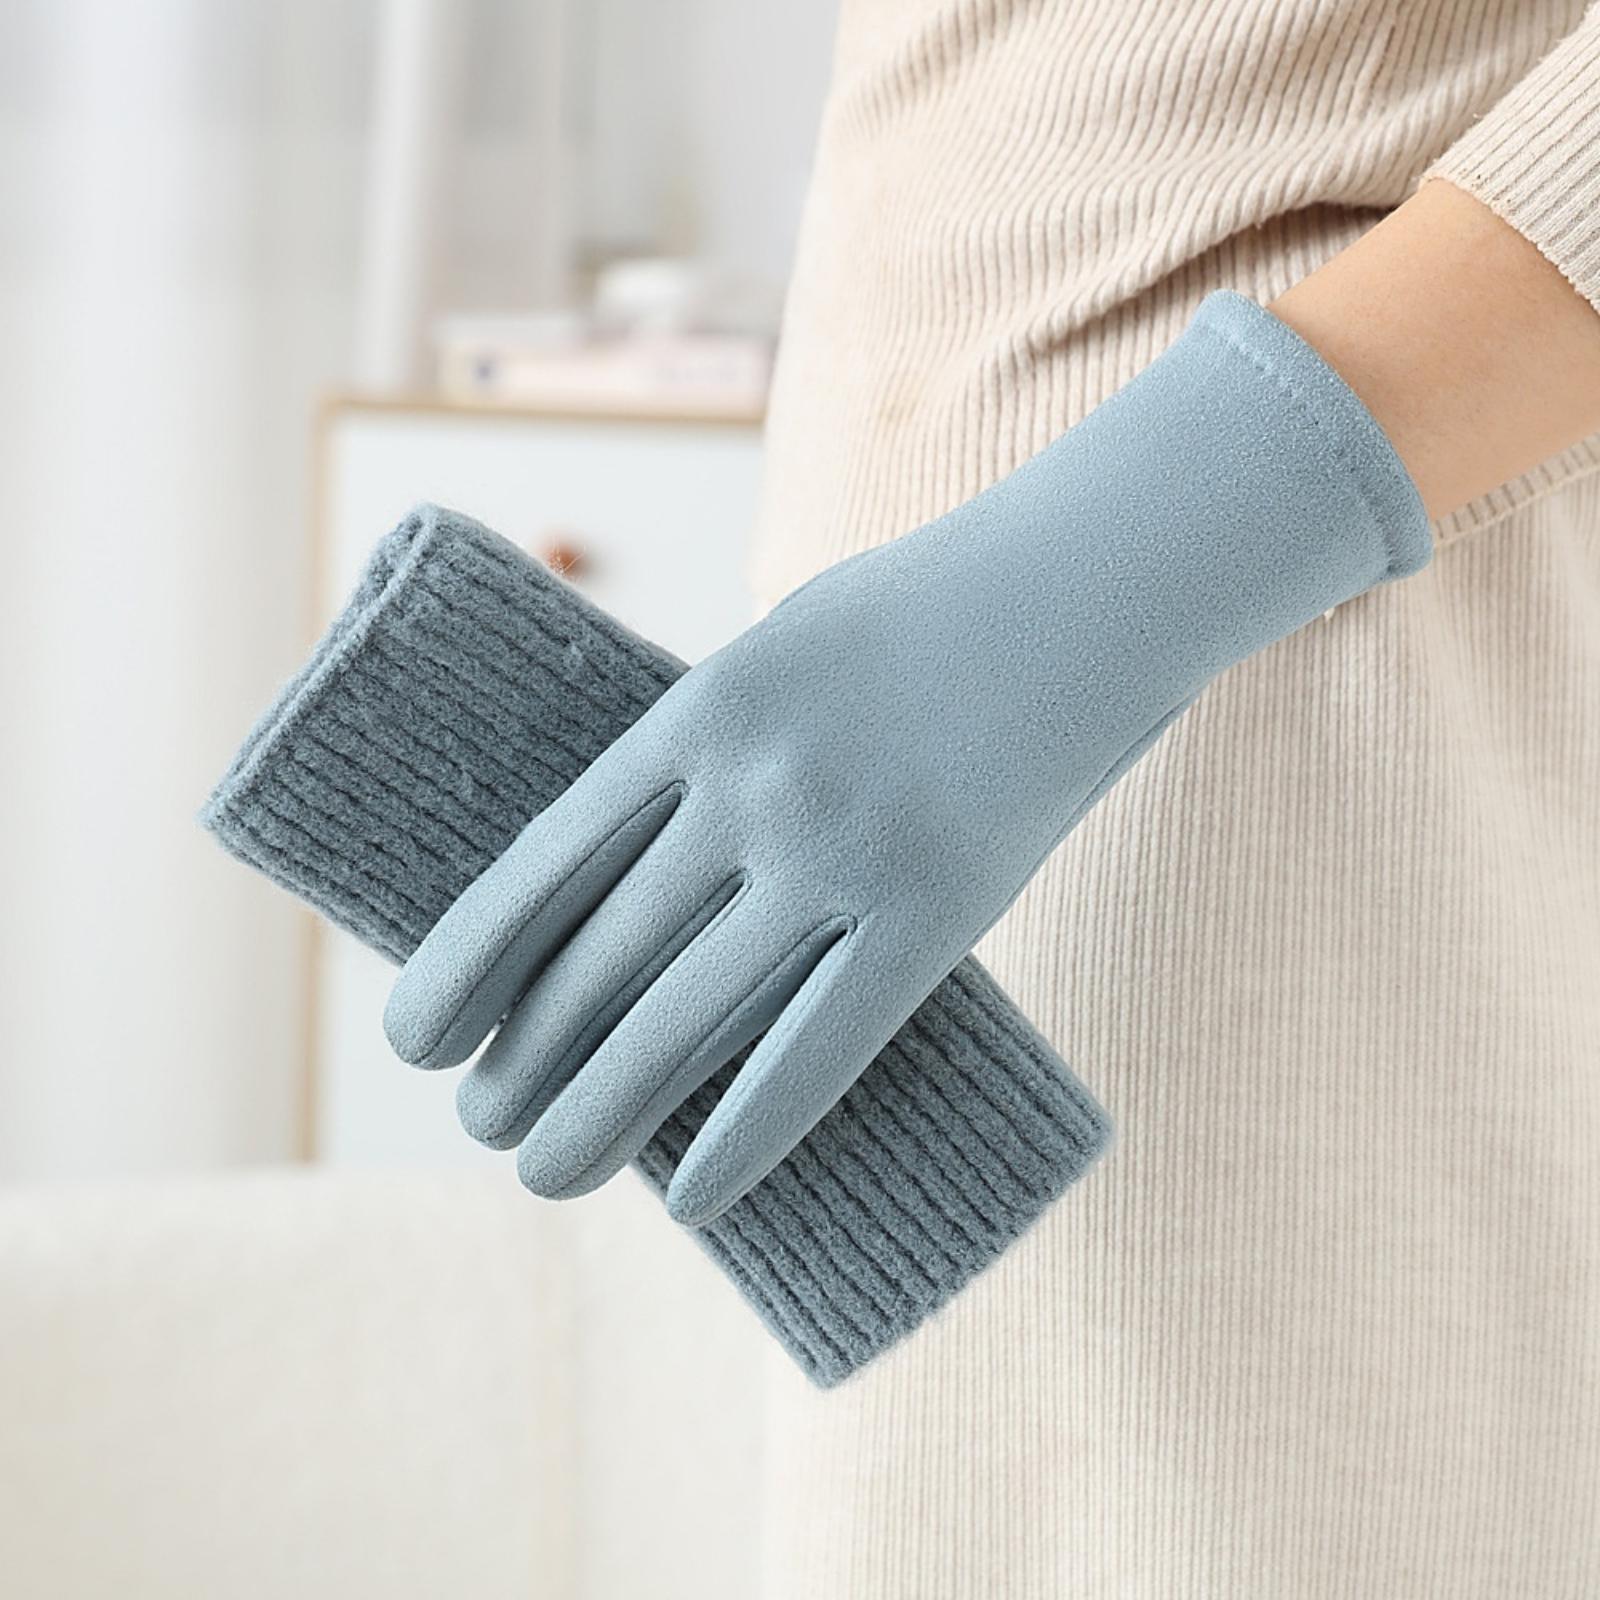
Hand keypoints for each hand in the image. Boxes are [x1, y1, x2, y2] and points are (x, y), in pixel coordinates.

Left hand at [384, 293, 1430, 1223]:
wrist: (1092, 581)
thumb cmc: (932, 607)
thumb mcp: (784, 643)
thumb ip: (713, 740)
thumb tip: (650, 849)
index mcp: (698, 712)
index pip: (545, 863)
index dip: (469, 962)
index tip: (417, 1040)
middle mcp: (750, 790)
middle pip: (602, 959)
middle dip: (526, 1059)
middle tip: (485, 1128)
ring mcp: (842, 855)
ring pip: (687, 1023)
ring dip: (599, 1115)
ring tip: (543, 1174)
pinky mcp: (938, 913)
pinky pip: (821, 1051)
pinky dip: (748, 1135)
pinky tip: (690, 1199)